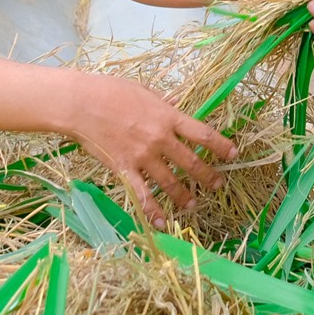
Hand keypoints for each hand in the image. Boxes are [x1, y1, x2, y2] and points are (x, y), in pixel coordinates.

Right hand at [66, 73, 236, 228]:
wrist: (80, 104)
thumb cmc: (110, 91)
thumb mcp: (143, 91)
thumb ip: (162, 103)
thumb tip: (175, 105)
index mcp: (167, 116)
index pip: (202, 134)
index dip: (221, 145)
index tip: (233, 154)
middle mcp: (160, 139)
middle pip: (191, 162)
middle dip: (208, 176)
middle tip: (218, 184)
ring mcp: (142, 156)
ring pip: (170, 182)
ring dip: (184, 196)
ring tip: (193, 204)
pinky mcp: (124, 169)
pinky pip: (142, 195)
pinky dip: (153, 211)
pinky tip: (163, 223)